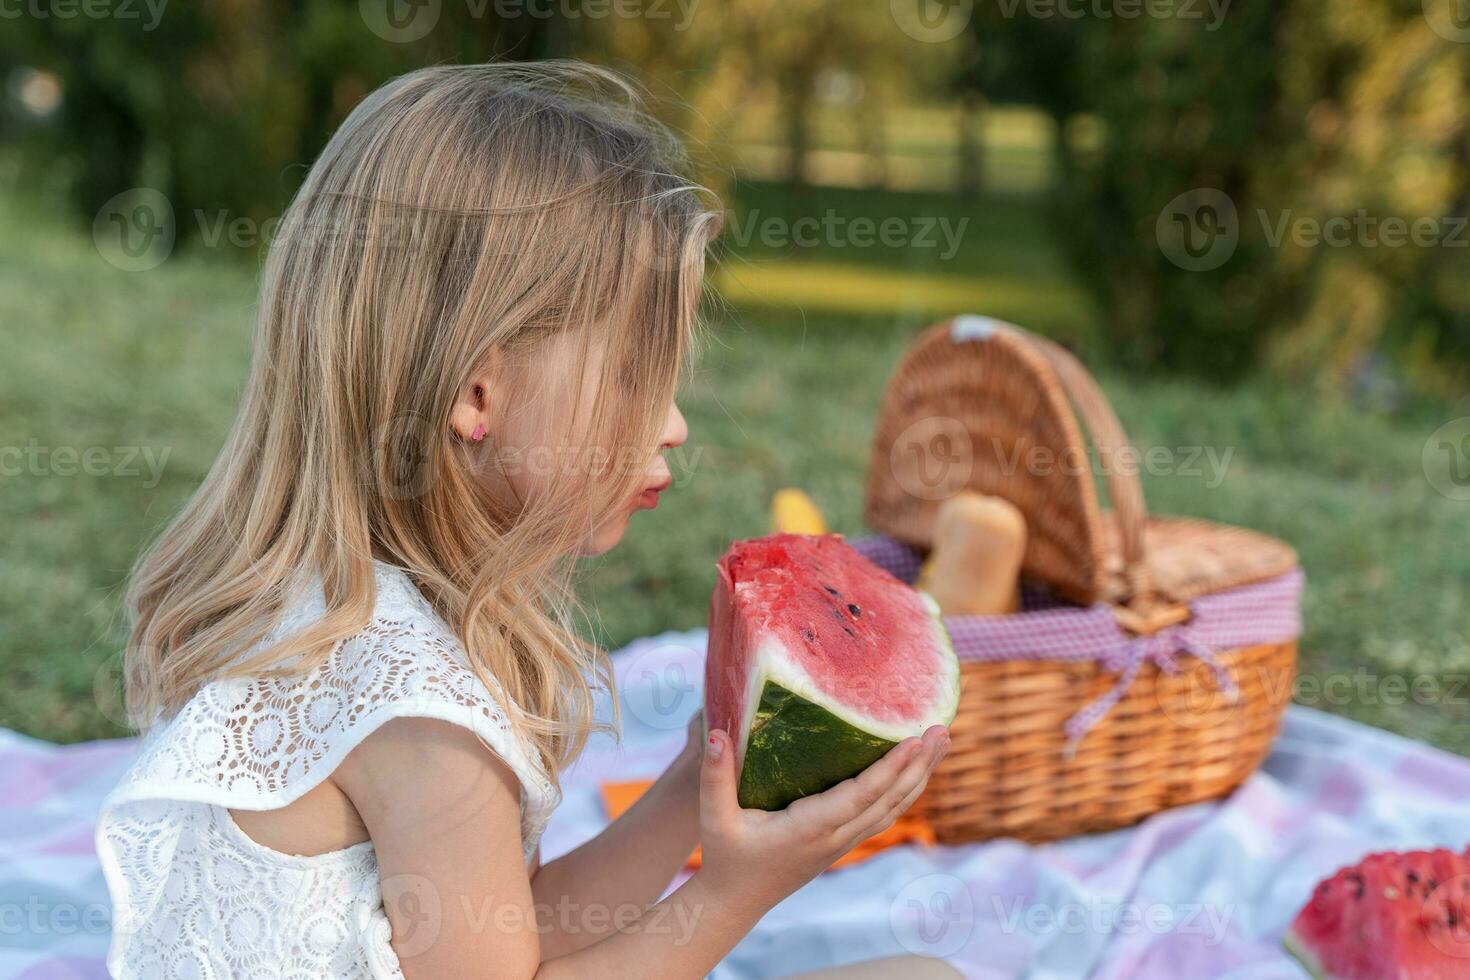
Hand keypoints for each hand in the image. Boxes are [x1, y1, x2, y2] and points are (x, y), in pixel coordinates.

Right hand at [695, 724, 949, 913]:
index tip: (913, 741)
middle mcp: (834, 837)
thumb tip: (716, 733)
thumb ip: (714, 777)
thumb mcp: (714, 817)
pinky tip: (915, 770)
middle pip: (888, 801)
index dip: (889, 770)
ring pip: (891, 809)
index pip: (860, 797)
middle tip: (941, 730)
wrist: (734, 900)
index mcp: (809, 829)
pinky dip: (904, 790)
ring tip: (940, 742)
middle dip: (918, 766)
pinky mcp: (841, 842)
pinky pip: (882, 814)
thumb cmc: (724, 856)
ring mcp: (841, 843)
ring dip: (919, 776)